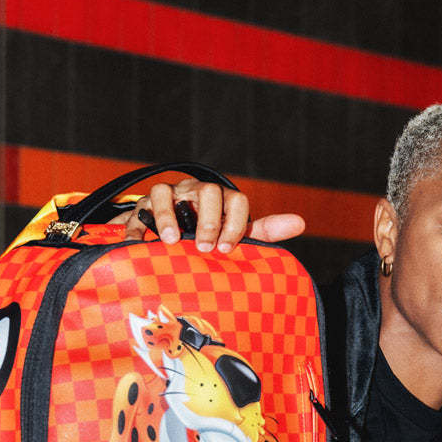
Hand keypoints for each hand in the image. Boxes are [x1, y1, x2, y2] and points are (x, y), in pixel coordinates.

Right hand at [114, 177, 304, 251]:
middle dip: (207, 220)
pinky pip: (143, 205)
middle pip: (208, 193)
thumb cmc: (209, 239)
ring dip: (170, 215)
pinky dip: (141, 224)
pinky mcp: (145, 205)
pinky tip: (142, 243)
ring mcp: (172, 197)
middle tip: (203, 248)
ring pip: (169, 191)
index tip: (226, 249)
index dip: (234, 224)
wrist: (171, 240)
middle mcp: (199, 194)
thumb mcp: (235, 238)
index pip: (237, 201)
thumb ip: (264, 233)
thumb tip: (301, 223)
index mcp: (224, 202)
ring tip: (170, 241)